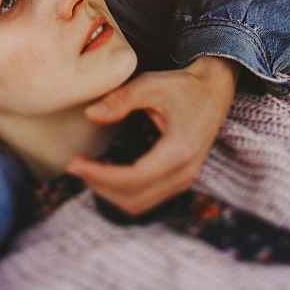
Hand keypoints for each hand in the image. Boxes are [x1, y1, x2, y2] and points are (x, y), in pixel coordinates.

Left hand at [66, 55, 239, 215]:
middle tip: (74, 165)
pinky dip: (121, 192)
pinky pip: (146, 199)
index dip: (101, 176)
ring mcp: (184, 180)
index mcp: (179, 150)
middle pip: (134, 199)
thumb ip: (120, 99)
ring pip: (138, 205)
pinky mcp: (179, 181)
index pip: (134, 179)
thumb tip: (90, 114)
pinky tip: (104, 171)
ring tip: (86, 168)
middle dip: (99, 186)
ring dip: (108, 192)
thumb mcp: (151, 84)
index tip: (75, 163)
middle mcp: (185, 172)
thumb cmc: (183, 86)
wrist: (215, 91)